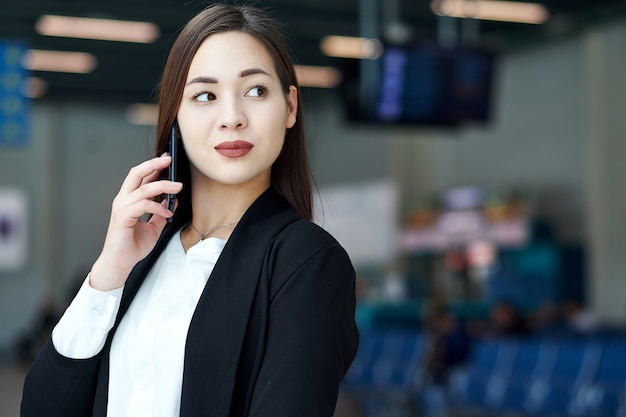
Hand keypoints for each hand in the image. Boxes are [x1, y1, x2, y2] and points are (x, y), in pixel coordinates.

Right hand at [89, 155, 182, 290]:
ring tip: (178, 187)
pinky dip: (157, 207)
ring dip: (163, 185)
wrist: (120, 263)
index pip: (140, 177)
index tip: (166, 159)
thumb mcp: (154, 228)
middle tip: (168, 159)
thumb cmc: (132, 247)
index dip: (152, 166)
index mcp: (129, 200)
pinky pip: (143, 205)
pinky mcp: (122, 217)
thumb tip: (171, 202)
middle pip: (136, 173)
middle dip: (153, 164)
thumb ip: (161, 213)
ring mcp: (121, 207)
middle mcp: (123, 200)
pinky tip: (167, 213)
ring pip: (143, 188)